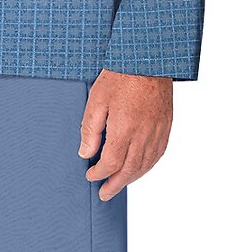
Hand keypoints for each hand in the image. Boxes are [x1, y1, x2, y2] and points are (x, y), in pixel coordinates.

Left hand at [79, 69, 172, 199]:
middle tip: (105, 194)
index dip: (100, 173)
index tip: (90, 175)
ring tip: (119, 184)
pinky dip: (148, 165)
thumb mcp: (96, 99)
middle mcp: (144, 133)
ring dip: (132, 178)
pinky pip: (159, 153)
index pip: (112, 162)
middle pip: (130, 169)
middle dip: (115, 184)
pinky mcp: (166, 124)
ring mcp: (158, 129)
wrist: (149, 57)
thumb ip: (90, 129)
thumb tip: (85, 153)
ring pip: (146, 163)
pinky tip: (140, 168)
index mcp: (125, 128)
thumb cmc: (121, 75)